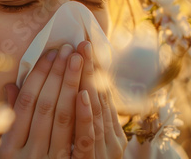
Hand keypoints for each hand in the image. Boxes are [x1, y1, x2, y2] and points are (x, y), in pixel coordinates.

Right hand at [0, 44, 95, 157]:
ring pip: (63, 117)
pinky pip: (81, 141)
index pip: (26, 102)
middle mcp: (29, 154)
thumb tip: (11, 86)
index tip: (50, 54)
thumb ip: (13, 120)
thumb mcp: (8, 151)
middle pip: (45, 105)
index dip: (38, 76)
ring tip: (79, 59)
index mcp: (10, 147)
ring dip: (71, 84)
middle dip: (56, 74)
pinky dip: (83, 115)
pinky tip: (85, 93)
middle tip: (68, 49)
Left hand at [76, 41, 127, 158]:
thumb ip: (82, 120)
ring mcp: (103, 153)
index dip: (94, 73)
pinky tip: (81, 95)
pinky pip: (87, 138)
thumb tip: (77, 89)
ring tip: (79, 58)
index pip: (104, 98)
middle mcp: (112, 141)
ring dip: (86, 83)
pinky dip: (85, 116)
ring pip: (95, 113)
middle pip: (99, 100)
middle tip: (83, 43)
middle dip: (89, 70)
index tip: (86, 49)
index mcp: (113, 135)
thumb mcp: (90, 142)